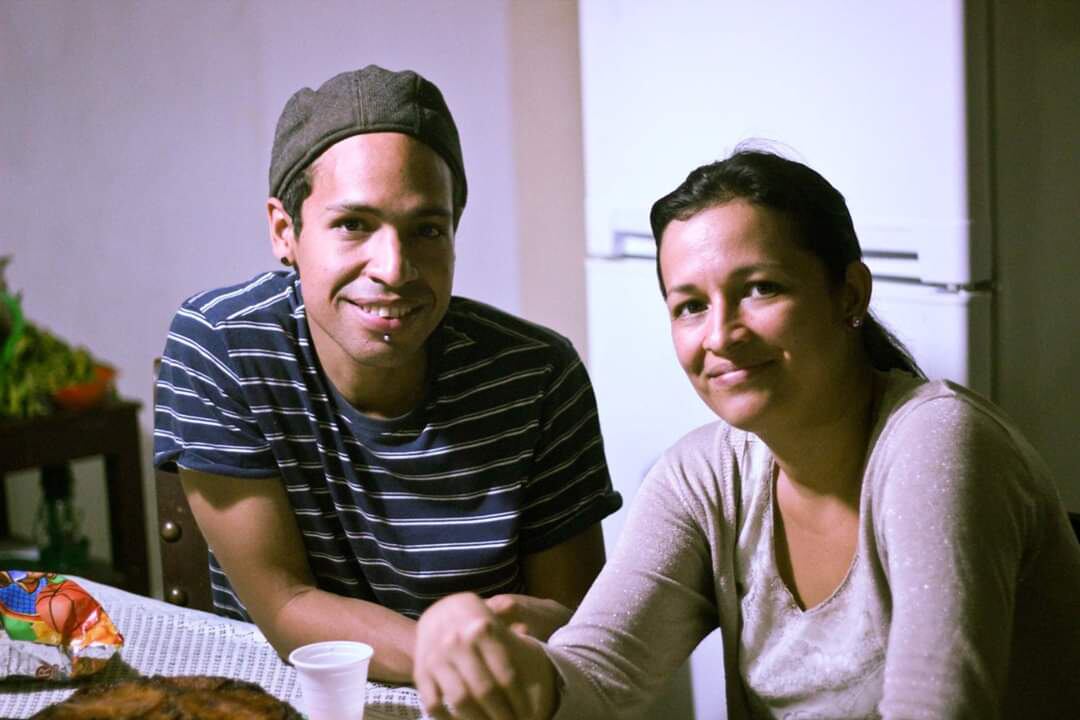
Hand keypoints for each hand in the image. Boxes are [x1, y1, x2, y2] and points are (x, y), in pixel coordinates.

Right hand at [414, 593, 557, 719]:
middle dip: (502, 715)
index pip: (506, 675)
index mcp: (482, 629)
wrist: (439, 612)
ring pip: (460, 700)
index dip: (519, 701)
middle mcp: (458, 642)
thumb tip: (527, 632)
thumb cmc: (476, 621)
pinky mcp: (421, 673)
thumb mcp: (495, 619)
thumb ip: (512, 634)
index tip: (528, 715)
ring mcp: (437, 659)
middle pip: (485, 690)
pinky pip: (434, 705)